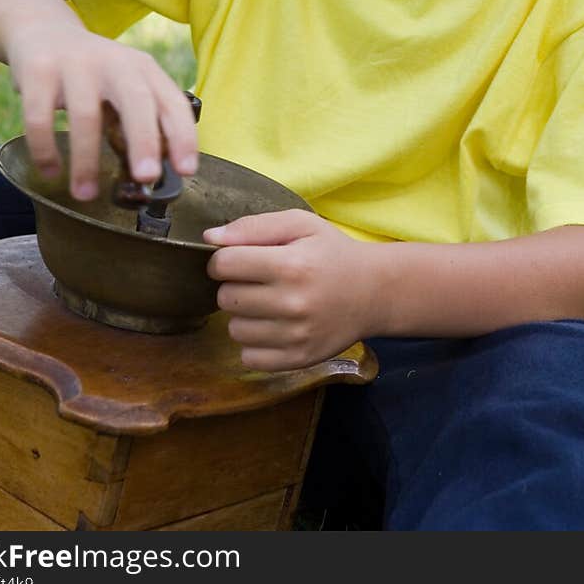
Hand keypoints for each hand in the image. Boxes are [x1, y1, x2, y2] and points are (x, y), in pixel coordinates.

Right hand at [5, 21, 198, 200]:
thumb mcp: (125, 85)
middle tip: (147, 177)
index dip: (183, 135)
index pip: (172, 102)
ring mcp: (75, 64)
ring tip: (85, 194)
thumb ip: (142, 120)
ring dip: (86, 161)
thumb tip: (157, 171)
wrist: (43, 32)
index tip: (186, 170)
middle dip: (144, 140)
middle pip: (136, 100)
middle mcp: (115, 62)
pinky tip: (50, 171)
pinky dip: (45, 149)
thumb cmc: (94, 73)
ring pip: (85, 114)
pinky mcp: (39, 71)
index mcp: (143, 69)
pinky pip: (40, 116)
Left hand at [204, 210, 378, 369]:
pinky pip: (249, 358)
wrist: (373, 292)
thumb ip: (254, 226)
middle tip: (257, 281)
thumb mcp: (301, 224)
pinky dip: (254, 343)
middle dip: (234, 286)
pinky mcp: (297, 359)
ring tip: (267, 303)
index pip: (224, 264)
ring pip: (234, 329)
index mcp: (291, 264)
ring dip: (243, 315)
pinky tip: (272, 326)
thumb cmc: (332, 253)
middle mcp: (292, 303)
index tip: (239, 259)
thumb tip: (210, 238)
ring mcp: (295, 336)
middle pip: (225, 297)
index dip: (224, 259)